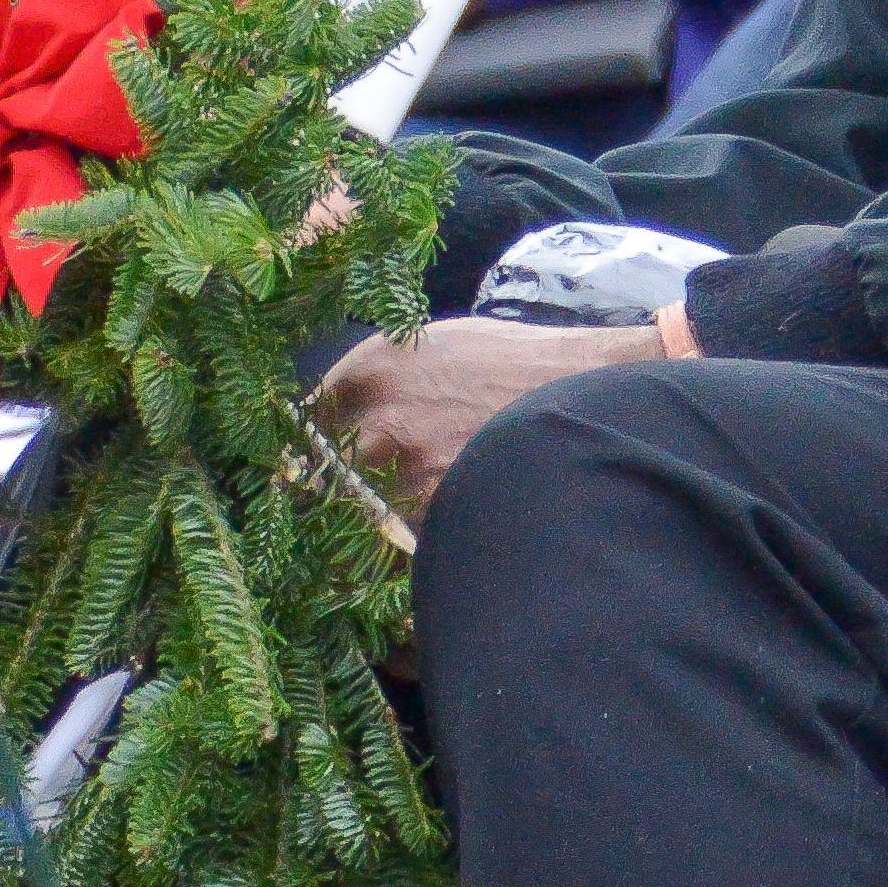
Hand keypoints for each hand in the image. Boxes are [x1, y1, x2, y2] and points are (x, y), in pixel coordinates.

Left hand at [313, 313, 673, 510]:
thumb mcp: (436, 343)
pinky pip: (398, 540)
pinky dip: (407, 543)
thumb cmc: (512, 362)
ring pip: (356, 513)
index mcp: (368, 370)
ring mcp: (403, 473)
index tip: (318, 465)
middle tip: (353, 501)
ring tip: (393, 523)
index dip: (314, 448)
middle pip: (323, 475)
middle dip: (336, 489)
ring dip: (368, 522)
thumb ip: (379, 377)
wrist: (582, 391)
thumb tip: (341, 417)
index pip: (306, 423)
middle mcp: (374, 420)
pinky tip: (431, 528)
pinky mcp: (435, 513)